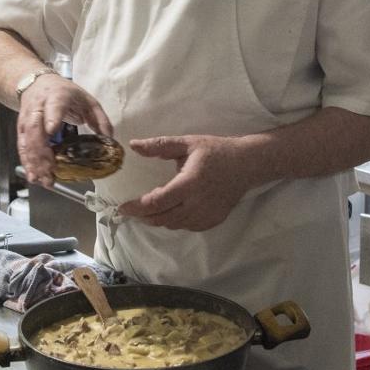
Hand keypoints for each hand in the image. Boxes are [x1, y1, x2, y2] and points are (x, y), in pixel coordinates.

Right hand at [17, 74, 112, 187]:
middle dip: (41, 151)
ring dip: (33, 161)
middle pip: (36, 128)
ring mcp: (28, 119)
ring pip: (27, 140)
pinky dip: (27, 162)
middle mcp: (39, 107)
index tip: (52, 130)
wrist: (36, 84)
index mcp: (57, 97)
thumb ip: (100, 119)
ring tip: (42, 179)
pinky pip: (22, 147)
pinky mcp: (22, 129)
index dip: (52, 118)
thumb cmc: (64, 93)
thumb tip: (109, 140)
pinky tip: (33, 175)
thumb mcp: (88, 100)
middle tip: (50, 170)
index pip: (53, 107)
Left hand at [118, 134, 260, 231]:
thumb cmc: (216, 151)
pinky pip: (188, 227)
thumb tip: (134, 145)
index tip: (122, 207)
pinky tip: (171, 211)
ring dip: (158, 219)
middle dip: (143, 217)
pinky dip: (175, 222)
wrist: (247, 165)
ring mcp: (206, 215)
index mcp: (189, 183)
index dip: (137, 208)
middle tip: (132, 210)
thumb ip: (160, 146)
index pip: (156, 203)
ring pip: (174, 225)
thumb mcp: (187, 143)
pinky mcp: (213, 220)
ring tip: (148, 210)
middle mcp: (198, 203)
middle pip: (162, 218)